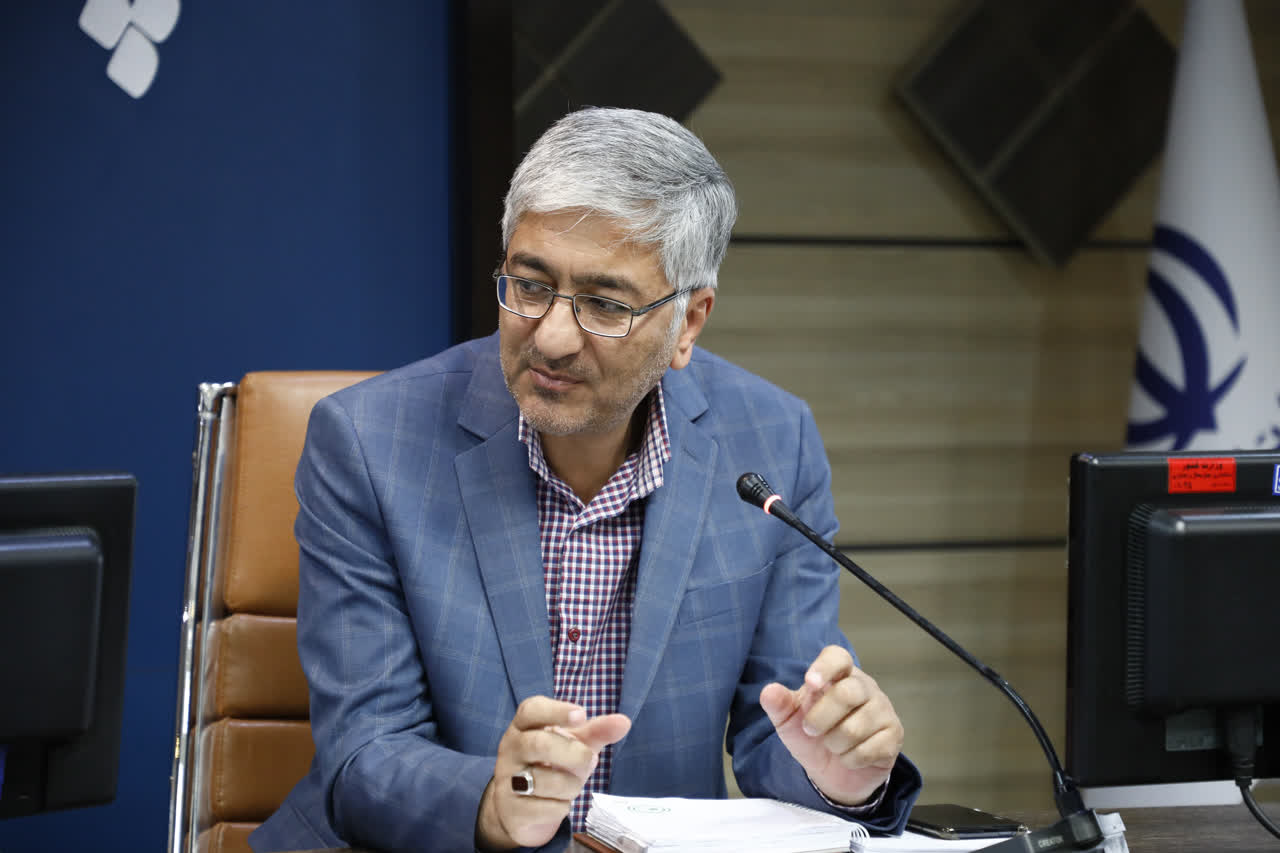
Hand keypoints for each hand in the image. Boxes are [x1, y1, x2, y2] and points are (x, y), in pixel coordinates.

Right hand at [476, 696, 630, 849]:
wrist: (522, 808)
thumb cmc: (551, 765)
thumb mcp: (574, 745)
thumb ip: (597, 732)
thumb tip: (624, 721)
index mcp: (523, 726)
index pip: (531, 709)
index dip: (556, 711)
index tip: (582, 716)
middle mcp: (509, 748)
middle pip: (538, 744)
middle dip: (573, 754)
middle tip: (591, 760)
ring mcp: (506, 779)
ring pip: (542, 780)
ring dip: (570, 785)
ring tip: (573, 785)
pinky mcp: (510, 810)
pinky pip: (542, 808)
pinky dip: (561, 807)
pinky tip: (558, 803)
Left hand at [759, 645, 902, 806]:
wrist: (834, 772)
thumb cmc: (813, 736)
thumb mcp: (789, 722)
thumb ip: (780, 705)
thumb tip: (768, 692)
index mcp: (839, 675)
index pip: (838, 657)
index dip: (824, 667)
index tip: (809, 683)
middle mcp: (865, 688)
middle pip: (847, 694)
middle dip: (820, 719)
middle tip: (810, 731)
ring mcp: (883, 710)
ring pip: (856, 728)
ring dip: (834, 744)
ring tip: (832, 745)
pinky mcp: (894, 736)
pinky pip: (869, 750)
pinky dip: (850, 759)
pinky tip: (850, 757)